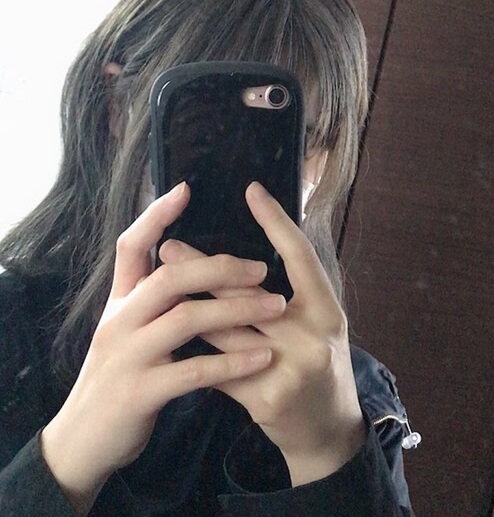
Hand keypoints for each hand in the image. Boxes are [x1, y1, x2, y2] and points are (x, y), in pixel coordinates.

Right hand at [41, 182, 285, 514]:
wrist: (82, 440)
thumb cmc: (119, 376)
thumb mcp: (128, 330)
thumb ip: (150, 298)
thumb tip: (180, 261)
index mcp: (120, 301)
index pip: (131, 245)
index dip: (155, 215)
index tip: (185, 188)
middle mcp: (119, 320)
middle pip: (169, 275)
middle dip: (219, 266)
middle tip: (262, 266)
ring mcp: (126, 355)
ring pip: (185, 318)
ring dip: (236, 309)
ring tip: (276, 306)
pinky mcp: (138, 392)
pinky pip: (192, 371)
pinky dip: (230, 362)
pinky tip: (262, 357)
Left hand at [162, 182, 365, 485]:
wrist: (327, 430)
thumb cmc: (321, 364)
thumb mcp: (320, 323)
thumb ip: (296, 291)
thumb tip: (251, 253)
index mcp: (328, 310)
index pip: (300, 255)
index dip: (276, 221)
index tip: (252, 191)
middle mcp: (312, 336)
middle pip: (248, 293)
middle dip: (205, 268)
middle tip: (170, 244)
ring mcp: (289, 369)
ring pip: (225, 329)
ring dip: (188, 304)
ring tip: (157, 282)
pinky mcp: (264, 398)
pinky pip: (219, 366)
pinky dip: (194, 349)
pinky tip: (167, 332)